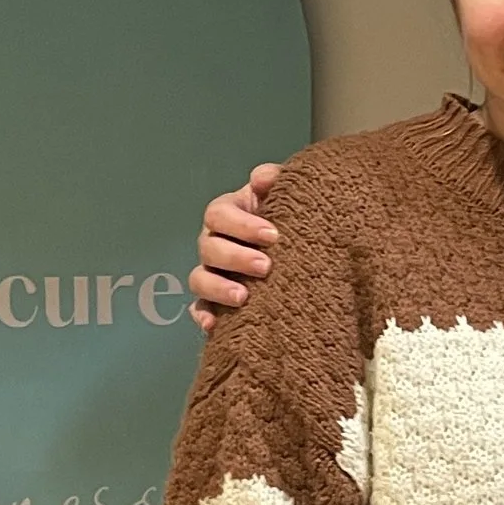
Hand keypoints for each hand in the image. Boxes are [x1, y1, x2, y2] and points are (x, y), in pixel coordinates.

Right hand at [189, 163, 283, 327]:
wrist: (303, 250)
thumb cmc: (290, 218)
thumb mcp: (286, 195)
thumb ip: (274, 181)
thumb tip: (263, 178)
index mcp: (228, 213)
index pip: (219, 213)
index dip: (242, 224)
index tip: (273, 235)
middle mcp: (213, 241)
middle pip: (208, 247)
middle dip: (235, 257)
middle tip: (266, 266)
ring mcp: (211, 273)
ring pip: (199, 279)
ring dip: (218, 288)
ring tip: (244, 297)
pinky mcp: (213, 302)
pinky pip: (200, 310)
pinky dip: (204, 317)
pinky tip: (215, 326)